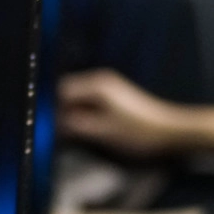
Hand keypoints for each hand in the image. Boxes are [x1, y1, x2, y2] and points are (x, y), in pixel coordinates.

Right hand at [58, 70, 182, 157]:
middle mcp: (100, 80)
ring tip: (64, 133)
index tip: (41, 126)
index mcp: (96, 85)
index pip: (60, 91)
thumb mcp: (102, 132)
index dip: (49, 108)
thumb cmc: (138, 133)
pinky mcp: (114, 97)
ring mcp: (108, 88)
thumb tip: (49, 123)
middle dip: (57, 110)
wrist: (171, 133)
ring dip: (69, 113)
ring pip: (77, 98)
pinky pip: (87, 102)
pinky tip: (81, 129)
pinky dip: (81, 114)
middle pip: (67, 92)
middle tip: (50, 132)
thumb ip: (74, 125)